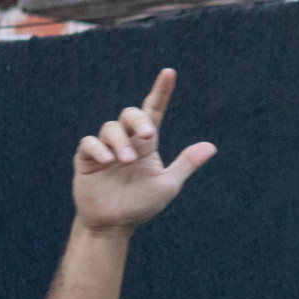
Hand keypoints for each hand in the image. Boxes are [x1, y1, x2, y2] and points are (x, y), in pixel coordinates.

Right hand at [72, 70, 216, 233]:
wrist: (114, 225)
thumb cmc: (141, 205)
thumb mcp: (167, 185)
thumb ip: (186, 164)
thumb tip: (211, 147)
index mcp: (146, 143)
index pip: (153, 111)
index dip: (160, 92)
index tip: (169, 73)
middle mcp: (126, 141)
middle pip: (129, 114)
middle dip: (138, 120)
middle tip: (148, 135)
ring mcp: (105, 149)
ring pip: (110, 128)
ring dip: (120, 142)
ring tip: (126, 162)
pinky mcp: (86, 159)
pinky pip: (88, 143)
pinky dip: (97, 148)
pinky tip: (107, 160)